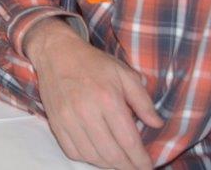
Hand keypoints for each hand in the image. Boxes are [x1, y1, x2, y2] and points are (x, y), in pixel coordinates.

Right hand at [25, 19, 163, 169]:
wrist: (56, 52)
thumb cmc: (93, 62)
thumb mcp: (124, 74)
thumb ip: (143, 100)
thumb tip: (156, 124)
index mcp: (108, 99)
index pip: (128, 141)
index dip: (141, 160)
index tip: (148, 167)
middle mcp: (86, 112)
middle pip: (111, 154)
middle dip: (127, 167)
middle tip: (135, 168)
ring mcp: (67, 119)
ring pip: (92, 156)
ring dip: (108, 165)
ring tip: (118, 162)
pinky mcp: (54, 122)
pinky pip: (71, 151)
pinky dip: (87, 158)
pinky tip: (97, 154)